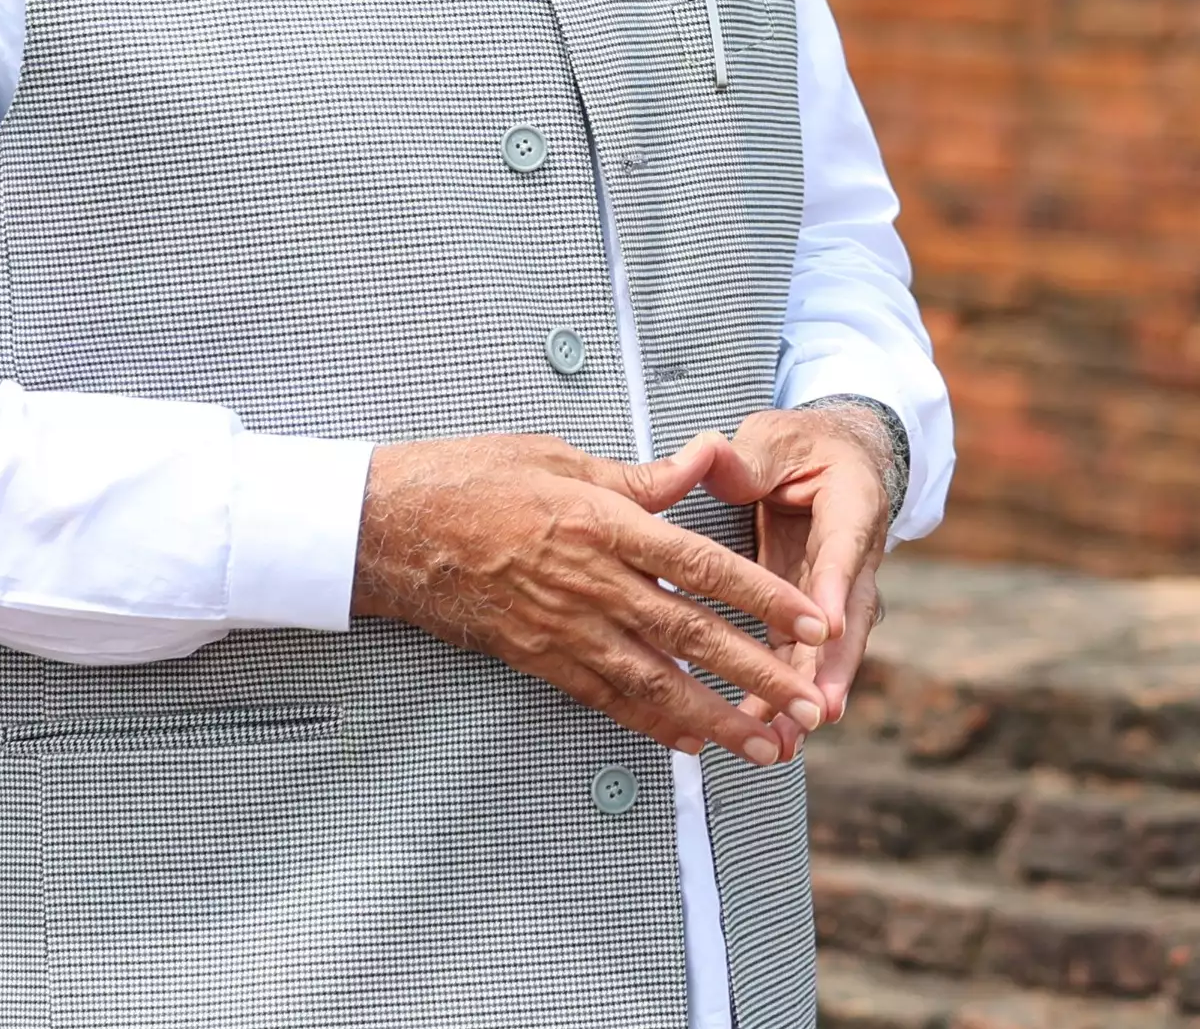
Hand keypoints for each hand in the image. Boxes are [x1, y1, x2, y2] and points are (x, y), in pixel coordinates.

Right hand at [351, 432, 833, 763]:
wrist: (390, 529)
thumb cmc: (475, 477)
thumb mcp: (561, 456)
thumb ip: (642, 474)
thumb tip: (707, 455)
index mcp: (603, 522)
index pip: (701, 566)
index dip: (762, 598)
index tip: (810, 622)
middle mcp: (591, 583)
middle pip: (690, 634)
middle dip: (755, 673)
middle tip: (808, 704)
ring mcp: (562, 628)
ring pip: (653, 680)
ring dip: (715, 715)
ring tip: (765, 745)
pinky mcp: (536, 657)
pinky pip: (602, 697)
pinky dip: (649, 723)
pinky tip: (689, 743)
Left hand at [675, 405, 896, 732]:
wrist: (835, 463)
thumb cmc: (801, 448)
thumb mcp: (775, 439)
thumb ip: (745, 458)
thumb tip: (709, 454)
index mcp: (852, 502)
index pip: (844, 546)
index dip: (835, 587)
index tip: (829, 627)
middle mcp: (855, 556)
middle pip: (849, 617)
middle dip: (831, 667)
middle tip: (816, 710)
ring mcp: (837, 592)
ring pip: (830, 651)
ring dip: (810, 696)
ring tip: (788, 741)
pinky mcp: (812, 616)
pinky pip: (805, 658)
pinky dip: (791, 695)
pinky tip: (773, 737)